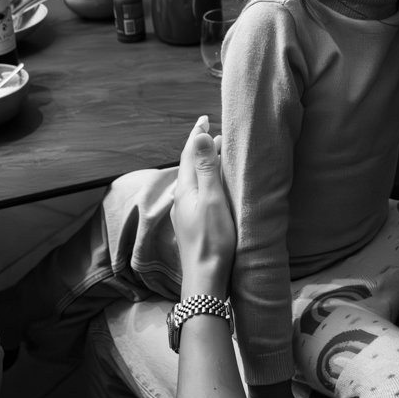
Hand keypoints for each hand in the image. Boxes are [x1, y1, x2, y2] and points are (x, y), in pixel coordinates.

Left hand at [170, 115, 233, 297]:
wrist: (205, 278)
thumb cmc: (213, 239)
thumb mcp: (212, 199)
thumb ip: (207, 168)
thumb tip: (200, 136)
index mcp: (186, 189)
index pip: (188, 154)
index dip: (196, 136)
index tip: (204, 119)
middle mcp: (182, 199)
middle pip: (189, 166)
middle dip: (200, 147)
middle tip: (213, 132)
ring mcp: (186, 213)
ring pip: (194, 180)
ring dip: (204, 164)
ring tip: (217, 153)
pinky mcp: (193, 224)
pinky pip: (197, 193)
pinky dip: (206, 180)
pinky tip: (212, 186)